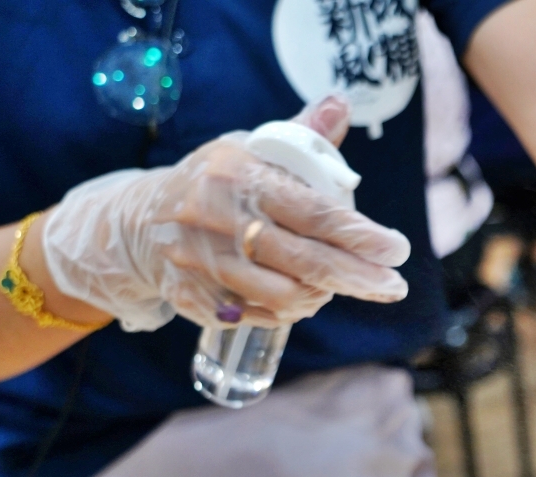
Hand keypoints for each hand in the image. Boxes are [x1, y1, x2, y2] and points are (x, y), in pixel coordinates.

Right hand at [41, 96, 410, 331]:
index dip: (361, 236)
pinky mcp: (190, 297)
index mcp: (236, 175)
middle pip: (304, 261)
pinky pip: (256, 316)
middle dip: (359, 277)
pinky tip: (305, 300)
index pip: (313, 212)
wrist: (138, 221)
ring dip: (323, 297)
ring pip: (283, 297)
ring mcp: (199, 262)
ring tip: (341, 288)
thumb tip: (341, 103)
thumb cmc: (214, 182)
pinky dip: (289, 311)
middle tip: (393, 286)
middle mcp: (214, 218)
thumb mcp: (251, 149)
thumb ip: (301, 135)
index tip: (397, 249)